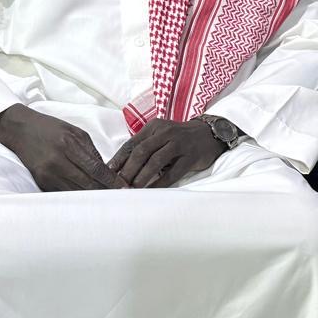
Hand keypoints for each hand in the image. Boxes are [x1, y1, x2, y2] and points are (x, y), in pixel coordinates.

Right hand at [0, 104, 126, 191]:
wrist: (20, 130)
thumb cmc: (51, 128)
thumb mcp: (75, 132)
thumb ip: (92, 151)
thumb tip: (107, 171)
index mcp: (69, 146)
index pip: (96, 169)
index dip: (112, 182)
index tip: (126, 189)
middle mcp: (58, 162)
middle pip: (88, 184)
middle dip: (106, 193)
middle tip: (123, 200)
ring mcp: (48, 174)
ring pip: (76, 193)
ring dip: (94, 200)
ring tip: (110, 204)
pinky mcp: (41, 182)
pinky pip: (64, 194)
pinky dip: (78, 198)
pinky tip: (89, 202)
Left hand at [106, 117, 224, 188]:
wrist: (209, 134)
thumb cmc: (179, 138)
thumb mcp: (161, 135)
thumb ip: (145, 145)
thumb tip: (122, 165)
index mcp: (155, 127)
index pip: (132, 143)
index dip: (119, 158)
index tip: (108, 171)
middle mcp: (166, 133)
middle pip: (142, 151)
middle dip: (128, 169)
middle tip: (118, 184)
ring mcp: (179, 144)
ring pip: (156, 161)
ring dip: (142, 176)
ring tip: (133, 188)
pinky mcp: (191, 157)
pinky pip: (173, 172)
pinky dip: (161, 182)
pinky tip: (152, 190)